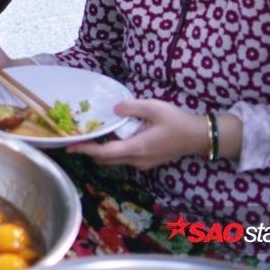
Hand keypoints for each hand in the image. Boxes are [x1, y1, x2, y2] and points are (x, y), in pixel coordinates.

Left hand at [67, 99, 207, 169]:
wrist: (199, 137)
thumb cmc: (177, 121)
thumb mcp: (153, 107)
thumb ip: (131, 107)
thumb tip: (114, 109)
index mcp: (136, 148)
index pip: (104, 153)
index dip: (86, 150)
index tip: (70, 147)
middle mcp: (137, 160)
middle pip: (106, 159)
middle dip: (89, 151)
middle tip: (76, 138)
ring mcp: (143, 163)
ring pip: (115, 160)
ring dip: (102, 151)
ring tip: (91, 136)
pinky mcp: (147, 161)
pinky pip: (124, 158)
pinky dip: (113, 150)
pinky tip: (112, 137)